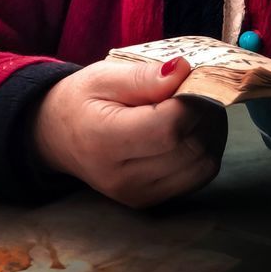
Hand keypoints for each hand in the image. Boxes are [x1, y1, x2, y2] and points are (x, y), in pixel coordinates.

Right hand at [31, 55, 226, 207]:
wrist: (58, 137)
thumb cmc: (81, 100)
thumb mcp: (103, 76)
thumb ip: (144, 76)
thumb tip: (183, 69)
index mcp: (105, 141)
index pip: (169, 129)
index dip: (192, 101)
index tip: (192, 78)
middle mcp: (124, 177)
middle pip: (190, 148)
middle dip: (206, 114)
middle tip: (200, 88)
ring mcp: (139, 195)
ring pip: (202, 166)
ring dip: (212, 133)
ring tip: (198, 107)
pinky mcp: (151, 202)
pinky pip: (197, 178)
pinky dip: (205, 150)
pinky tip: (193, 130)